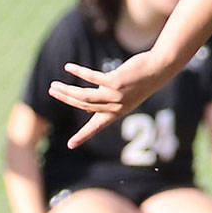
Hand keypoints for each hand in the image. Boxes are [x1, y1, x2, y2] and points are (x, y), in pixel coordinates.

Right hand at [49, 51, 177, 147]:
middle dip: (66, 99)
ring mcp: (115, 95)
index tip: (70, 145)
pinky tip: (68, 67)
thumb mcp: (125, 95)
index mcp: (117, 113)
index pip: (96, 127)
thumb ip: (107, 100)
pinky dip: (78, 72)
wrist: (159, 69)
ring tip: (54, 85)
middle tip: (52, 91)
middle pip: (84, 105)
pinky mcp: (115, 82)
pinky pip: (92, 78)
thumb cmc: (141, 81)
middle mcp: (115, 107)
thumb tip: (88, 104)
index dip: (83, 135)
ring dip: (67, 91)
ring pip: (84, 96)